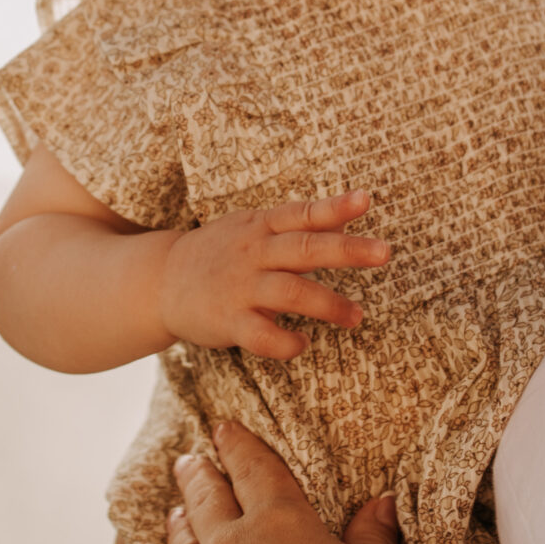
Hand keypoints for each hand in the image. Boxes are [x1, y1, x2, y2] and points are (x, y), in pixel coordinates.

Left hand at [152, 421, 415, 543]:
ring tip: (175, 510)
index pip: (255, 469)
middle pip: (207, 497)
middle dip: (198, 473)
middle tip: (188, 460)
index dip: (239, 445)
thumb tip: (379, 503)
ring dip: (179, 521)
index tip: (223, 428)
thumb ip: (376, 539)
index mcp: (282, 524)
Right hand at [156, 191, 388, 359]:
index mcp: (260, 226)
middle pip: (304, 248)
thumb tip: (349, 212)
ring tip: (357, 317)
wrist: (160, 281)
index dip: (334, 207)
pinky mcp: (228, 321)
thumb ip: (297, 224)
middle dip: (346, 250)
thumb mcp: (252, 227)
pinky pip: (263, 336)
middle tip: (384, 253)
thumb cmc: (220, 253)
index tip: (366, 199)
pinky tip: (303, 344)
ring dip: (329, 305)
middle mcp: (252, 252)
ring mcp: (240, 287)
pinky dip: (288, 343)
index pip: (302, 213)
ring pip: (291, 293)